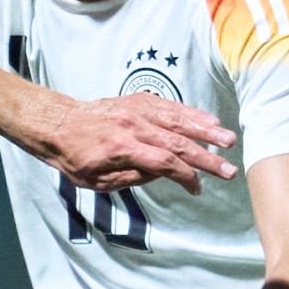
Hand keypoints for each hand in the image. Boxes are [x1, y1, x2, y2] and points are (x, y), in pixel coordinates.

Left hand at [24, 92, 237, 193]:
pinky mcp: (138, 101)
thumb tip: (163, 173)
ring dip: (206, 131)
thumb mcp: (98, 181)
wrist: (59, 124)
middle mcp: (133, 126)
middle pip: (177, 142)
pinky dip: (190, 113)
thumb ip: (133, 177)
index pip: (164, 162)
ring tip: (228, 140)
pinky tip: (208, 121)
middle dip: (206, 158)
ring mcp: (137, 110)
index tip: (197, 188)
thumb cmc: (75, 158)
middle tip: (229, 170)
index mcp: (122, 149)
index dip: (185, 176)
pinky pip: (169, 106)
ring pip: (178, 120)